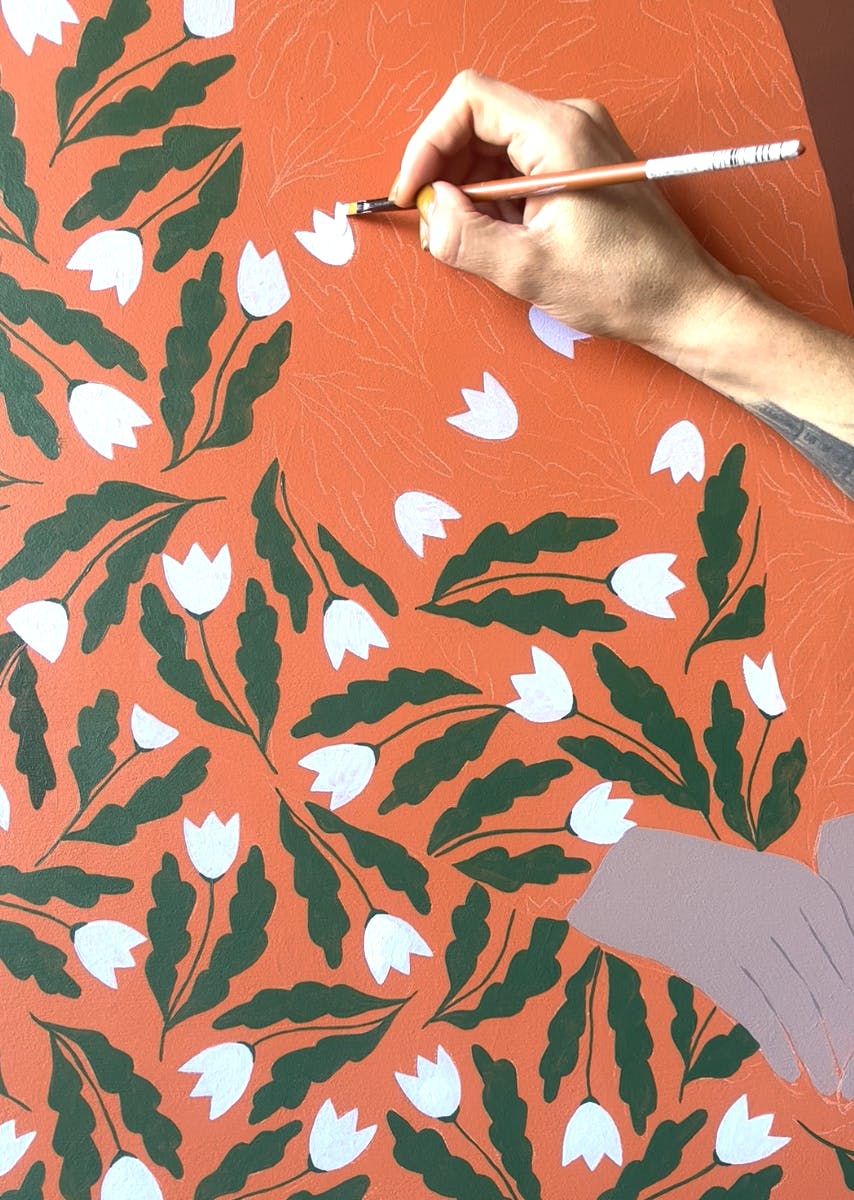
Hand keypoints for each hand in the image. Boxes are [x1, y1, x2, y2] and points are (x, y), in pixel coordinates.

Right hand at [391, 71, 743, 355]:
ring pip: (495, 146)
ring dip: (469, 189)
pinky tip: (503, 237)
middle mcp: (570, 124)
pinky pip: (519, 166)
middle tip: (437, 225)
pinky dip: (496, 198)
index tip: (414, 194)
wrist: (681, 302)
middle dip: (445, 171)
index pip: (469, 101)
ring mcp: (578, 142)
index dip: (428, 144)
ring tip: (474, 238)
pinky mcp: (580, 165)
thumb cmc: (624, 285)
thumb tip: (430, 212)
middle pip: (479, 121)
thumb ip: (467, 238)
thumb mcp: (530, 270)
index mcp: (559, 135)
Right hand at [569, 825, 853, 1096]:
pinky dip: (778, 1050)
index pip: (849, 959)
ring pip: (797, 1009)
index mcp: (804, 887)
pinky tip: (788, 1071)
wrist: (653, 878)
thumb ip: (817, 934)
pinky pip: (757, 1016)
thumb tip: (849, 1005)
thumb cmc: (728, 890)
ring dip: (817, 1054)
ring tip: (827, 1083)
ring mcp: (742, 935)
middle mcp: (778, 909)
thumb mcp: (777, 890)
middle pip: (828, 989)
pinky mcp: (712, 961)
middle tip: (853, 1075)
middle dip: (846, 1039)